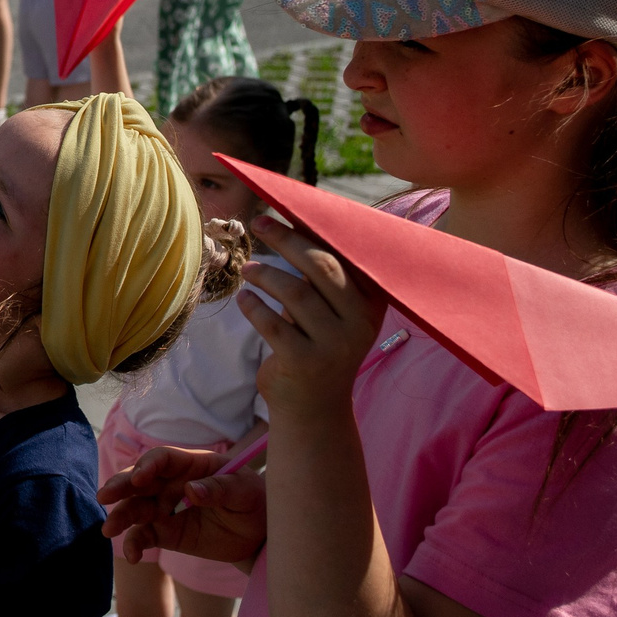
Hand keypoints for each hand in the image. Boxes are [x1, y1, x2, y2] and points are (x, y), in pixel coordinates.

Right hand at [99, 445, 268, 563]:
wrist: (258, 535)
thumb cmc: (254, 503)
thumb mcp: (246, 492)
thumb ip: (221, 489)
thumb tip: (191, 490)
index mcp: (191, 465)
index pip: (163, 459)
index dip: (148, 466)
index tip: (140, 479)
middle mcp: (172, 483)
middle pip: (140, 480)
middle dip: (120, 486)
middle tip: (105, 496)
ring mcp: (165, 508)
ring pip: (135, 508)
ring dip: (120, 516)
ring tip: (108, 530)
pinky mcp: (165, 533)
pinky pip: (143, 536)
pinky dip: (134, 544)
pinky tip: (133, 557)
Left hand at [236, 215, 391, 418]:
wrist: (314, 409)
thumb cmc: (317, 345)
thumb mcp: (330, 311)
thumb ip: (320, 275)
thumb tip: (292, 219)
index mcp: (372, 302)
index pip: (345, 255)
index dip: (315, 228)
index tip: (287, 206)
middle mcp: (359, 321)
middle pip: (322, 267)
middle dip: (287, 240)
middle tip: (260, 223)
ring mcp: (334, 344)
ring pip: (295, 293)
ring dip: (266, 274)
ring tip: (249, 269)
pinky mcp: (305, 363)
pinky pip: (273, 325)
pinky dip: (254, 307)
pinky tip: (244, 299)